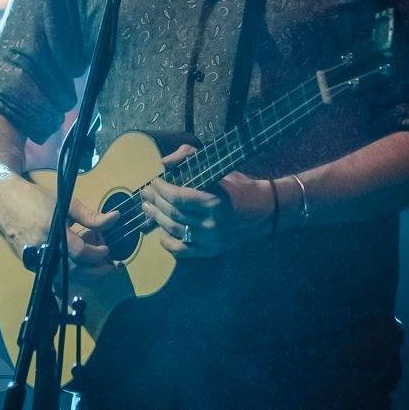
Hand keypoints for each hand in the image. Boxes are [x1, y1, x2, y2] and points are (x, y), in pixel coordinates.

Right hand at [0, 174, 117, 274]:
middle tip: (109, 268)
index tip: (107, 249)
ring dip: (82, 274)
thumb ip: (90, 215)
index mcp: (52, 232)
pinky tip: (78, 266)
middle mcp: (42, 250)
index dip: (96, 253)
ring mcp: (34, 260)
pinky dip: (68, 272)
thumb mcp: (66, 203)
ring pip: (62, 275)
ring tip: (96, 268)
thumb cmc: (36, 200)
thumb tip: (115, 218)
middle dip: (94, 271)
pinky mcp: (29, 264)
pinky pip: (52, 273)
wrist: (6, 202)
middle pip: (72, 270)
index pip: (79, 252)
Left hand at [140, 145, 274, 257]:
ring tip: (146, 207)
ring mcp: (210, 240)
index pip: (177, 197)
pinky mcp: (210, 251)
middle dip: (155, 201)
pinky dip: (167, 241)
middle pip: (173, 213)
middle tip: (145, 192)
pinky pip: (181, 250)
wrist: (263, 210)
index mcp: (213, 201)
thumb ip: (191, 158)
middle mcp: (211, 223)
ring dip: (156, 218)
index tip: (154, 181)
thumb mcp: (218, 168)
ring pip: (174, 230)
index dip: (161, 189)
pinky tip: (160, 230)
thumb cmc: (240, 186)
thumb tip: (165, 162)